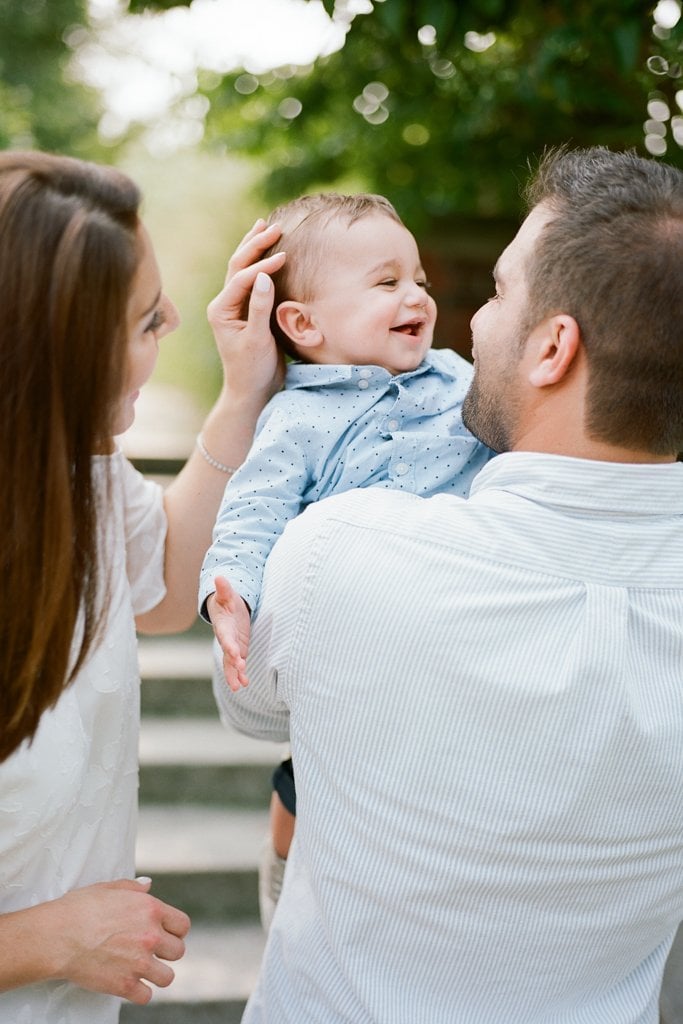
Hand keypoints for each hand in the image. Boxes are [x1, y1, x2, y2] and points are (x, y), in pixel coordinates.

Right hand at [49, 878, 189, 1004]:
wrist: (57, 936)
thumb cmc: (79, 909)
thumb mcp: (108, 888)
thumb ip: (133, 888)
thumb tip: (148, 885)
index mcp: (150, 909)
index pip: (182, 925)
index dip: (175, 931)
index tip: (166, 935)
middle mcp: (150, 936)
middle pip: (178, 951)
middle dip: (166, 952)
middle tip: (151, 952)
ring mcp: (139, 962)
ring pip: (167, 977)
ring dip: (156, 975)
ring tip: (142, 970)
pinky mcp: (125, 985)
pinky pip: (146, 996)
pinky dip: (139, 992)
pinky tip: (129, 983)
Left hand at [207, 219, 286, 401]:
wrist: (252, 391)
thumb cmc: (253, 370)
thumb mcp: (258, 340)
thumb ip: (260, 307)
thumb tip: (263, 275)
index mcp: (221, 310)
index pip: (242, 278)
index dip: (262, 265)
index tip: (284, 255)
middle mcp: (224, 304)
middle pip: (237, 265)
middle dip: (255, 244)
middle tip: (274, 226)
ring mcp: (234, 307)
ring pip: (242, 269)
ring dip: (254, 248)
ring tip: (266, 227)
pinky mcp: (247, 311)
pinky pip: (252, 280)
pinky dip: (261, 263)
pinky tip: (269, 253)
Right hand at [207, 576, 250, 690]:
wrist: (225, 608)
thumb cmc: (226, 600)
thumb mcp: (226, 594)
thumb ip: (224, 589)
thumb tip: (219, 577)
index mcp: (222, 626)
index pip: (225, 636)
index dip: (229, 645)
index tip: (235, 653)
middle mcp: (226, 638)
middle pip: (227, 653)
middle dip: (232, 663)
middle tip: (239, 671)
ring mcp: (231, 646)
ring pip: (230, 663)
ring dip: (234, 675)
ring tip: (239, 686)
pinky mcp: (238, 650)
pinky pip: (237, 664)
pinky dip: (240, 674)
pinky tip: (245, 684)